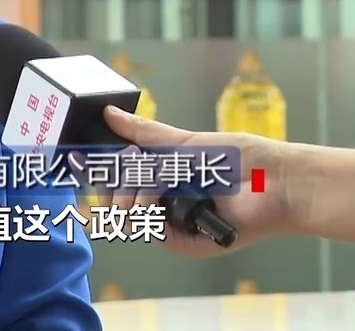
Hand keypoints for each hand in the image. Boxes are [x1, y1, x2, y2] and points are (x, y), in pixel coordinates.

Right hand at [90, 106, 301, 257]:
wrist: (273, 182)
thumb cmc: (239, 159)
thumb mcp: (184, 141)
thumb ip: (143, 133)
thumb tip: (110, 114)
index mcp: (164, 178)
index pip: (120, 179)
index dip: (102, 171)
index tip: (81, 159)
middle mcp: (166, 202)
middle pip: (118, 197)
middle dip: (118, 180)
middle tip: (132, 165)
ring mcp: (173, 223)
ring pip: (129, 214)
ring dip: (134, 193)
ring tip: (154, 179)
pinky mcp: (183, 241)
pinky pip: (150, 228)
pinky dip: (149, 207)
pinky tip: (158, 194)